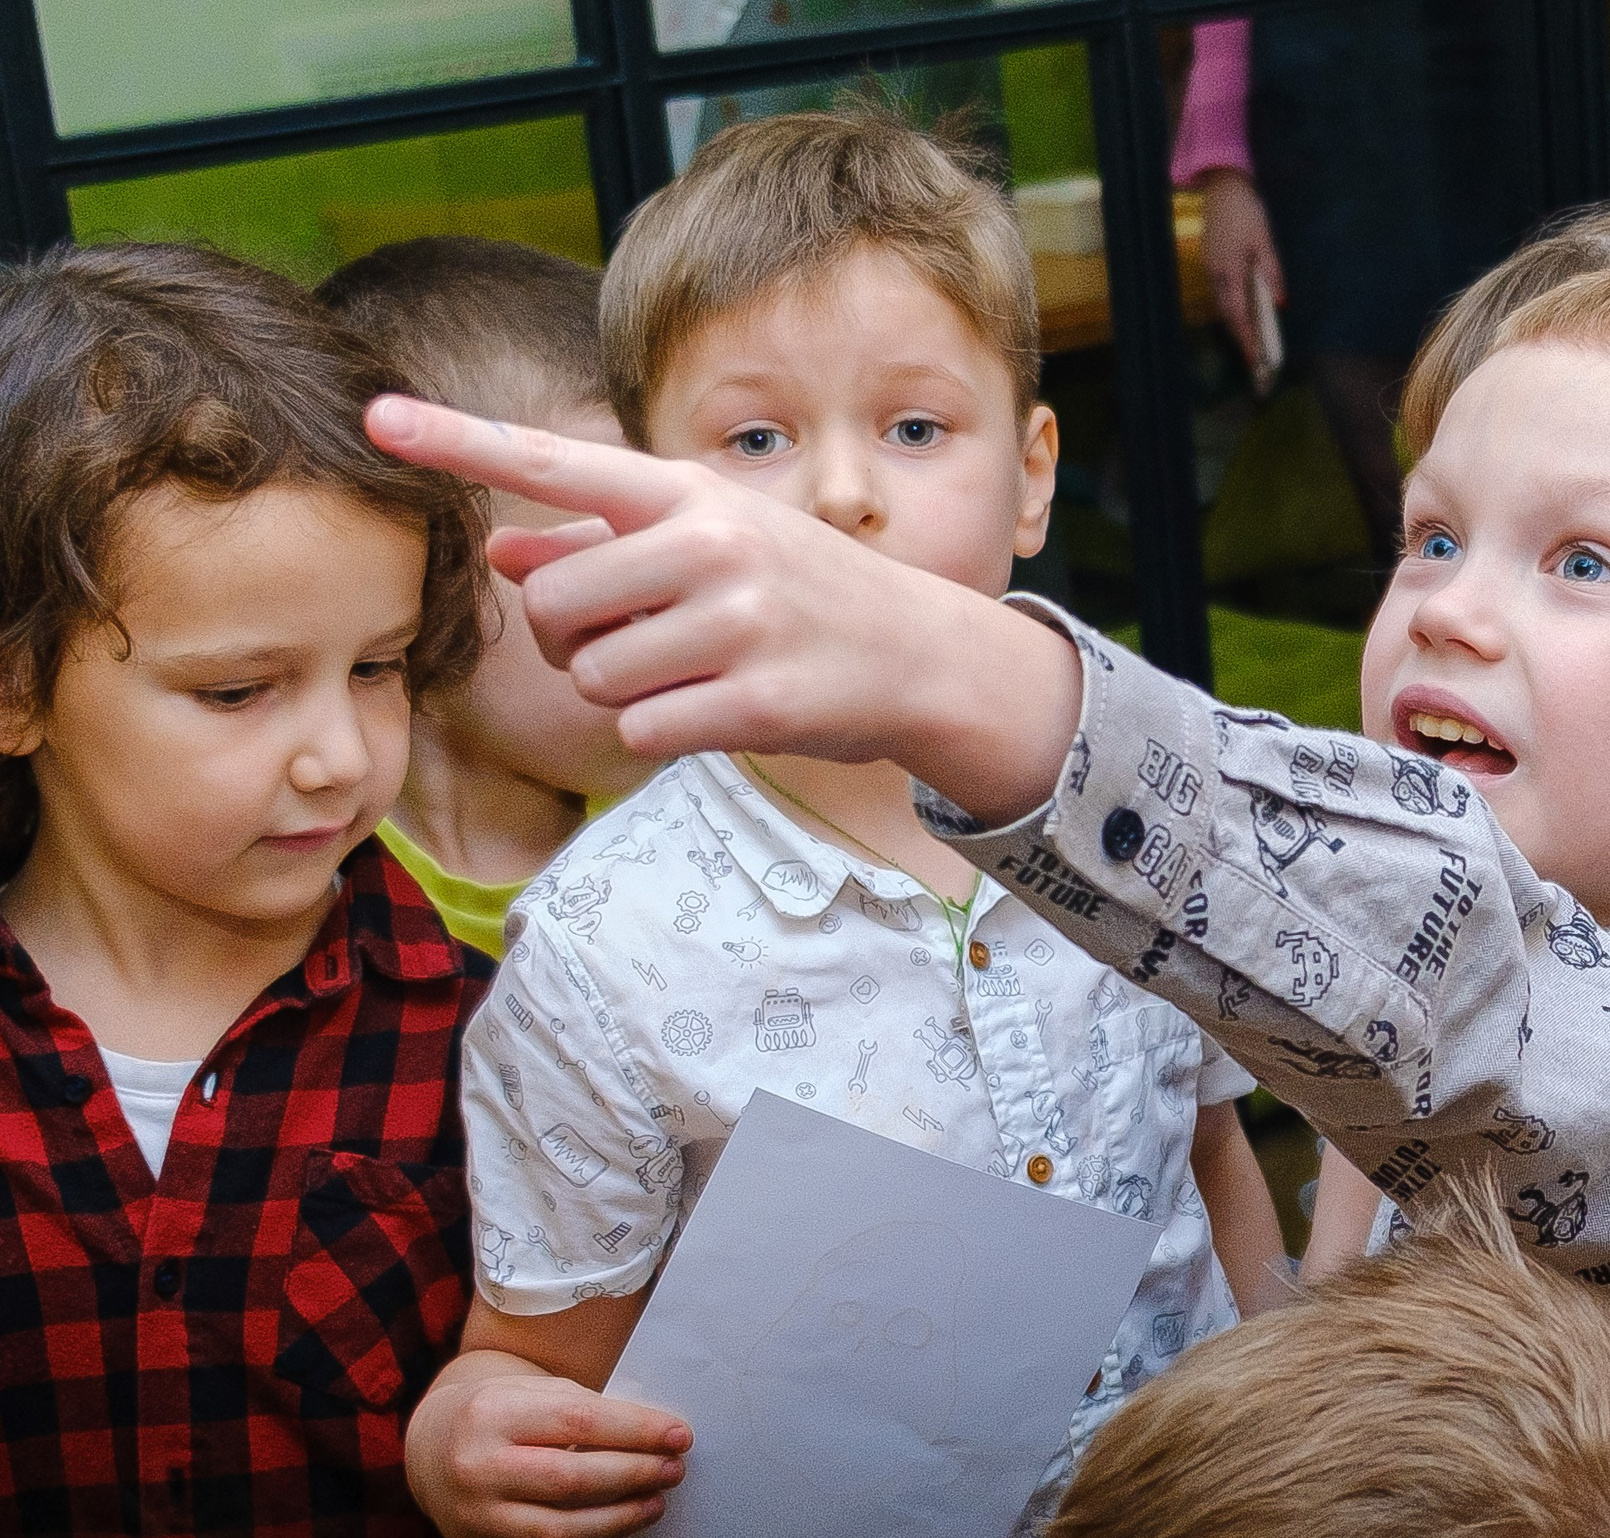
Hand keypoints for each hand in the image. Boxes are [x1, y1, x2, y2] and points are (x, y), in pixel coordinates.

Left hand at [365, 396, 1081, 821]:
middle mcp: (711, 546)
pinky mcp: (754, 704)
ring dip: (621, 692)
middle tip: (638, 639)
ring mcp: (737, 625)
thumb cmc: (797, 594)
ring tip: (691, 671)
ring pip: (591, 678)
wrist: (920, 655)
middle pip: (551, 608)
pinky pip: (638, 731)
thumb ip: (600, 549)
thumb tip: (499, 552)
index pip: (552, 462)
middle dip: (572, 641)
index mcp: (689, 495)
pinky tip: (713, 709)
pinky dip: (658, 733)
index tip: (374, 418)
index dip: (457, 441)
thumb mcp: (708, 546)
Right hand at [406, 1362, 691, 1537]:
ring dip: (616, 1524)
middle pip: (568, 1481)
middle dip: (633, 1477)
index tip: (680, 1436)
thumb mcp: (534, 1391)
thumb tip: (656, 1439)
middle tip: (672, 1472)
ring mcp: (473, 1520)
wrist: (431, 1447)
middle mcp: (476, 1470)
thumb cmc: (503, 1413)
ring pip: (554, 1536)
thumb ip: (586, 1411)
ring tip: (653, 1506)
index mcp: (492, 1415)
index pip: (578, 1422)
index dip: (636, 1431)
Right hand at [1198, 168, 1284, 386]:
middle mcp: (1217, 274)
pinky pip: (1221, 294)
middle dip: (1241, 339)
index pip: (1239, 314)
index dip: (1248, 338)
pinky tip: (1241, 315)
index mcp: (1231, 270)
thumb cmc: (1247, 211)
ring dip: (1235, 326)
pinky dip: (1231, 309)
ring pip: (1223, 306)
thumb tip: (1279, 303)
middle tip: (1255, 360)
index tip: (1256, 359)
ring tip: (1250, 343)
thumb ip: (1272, 272)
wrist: (1222, 188)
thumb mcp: (1265, 240)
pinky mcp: (1211, 262)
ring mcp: (1211, 268)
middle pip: (1228, 315)